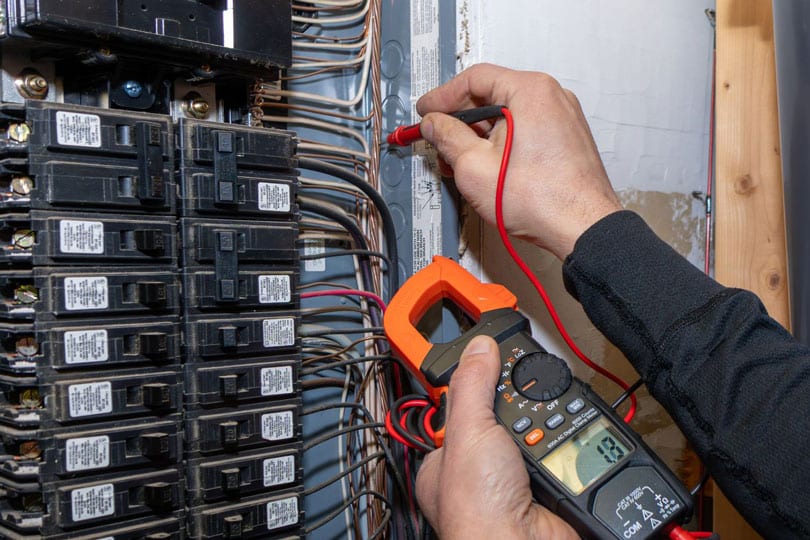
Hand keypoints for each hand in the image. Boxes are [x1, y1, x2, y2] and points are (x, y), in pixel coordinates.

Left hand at [415, 335, 578, 539]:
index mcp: (447, 461)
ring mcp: (515, 484)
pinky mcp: (548, 491)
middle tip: (529, 400)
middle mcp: (479, 475)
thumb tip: (479, 347)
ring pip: (537, 437)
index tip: (498, 363)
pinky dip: (570, 451)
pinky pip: (563, 456)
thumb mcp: (470, 431)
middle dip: (520, 411)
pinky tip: (565, 451)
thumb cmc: (479, 508)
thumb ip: (473, 386)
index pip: (463, 410)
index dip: (480, 387)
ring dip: (548, 433)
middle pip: (504, 421)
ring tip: (546, 433)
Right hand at [416, 63, 621, 259]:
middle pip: (491, 95)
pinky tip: (486, 167)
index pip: (474, 78)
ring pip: (506, 116)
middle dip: (459, 121)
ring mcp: (562, 118)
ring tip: (460, 163)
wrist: (582, 228)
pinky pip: (524, 130)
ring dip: (478, 136)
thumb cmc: (542, 199)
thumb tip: (433, 124)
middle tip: (438, 141)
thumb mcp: (474, 166)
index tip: (426, 112)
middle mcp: (551, 97)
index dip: (442, 96)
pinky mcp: (565, 138)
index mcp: (530, 91)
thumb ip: (446, 137)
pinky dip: (501, 143)